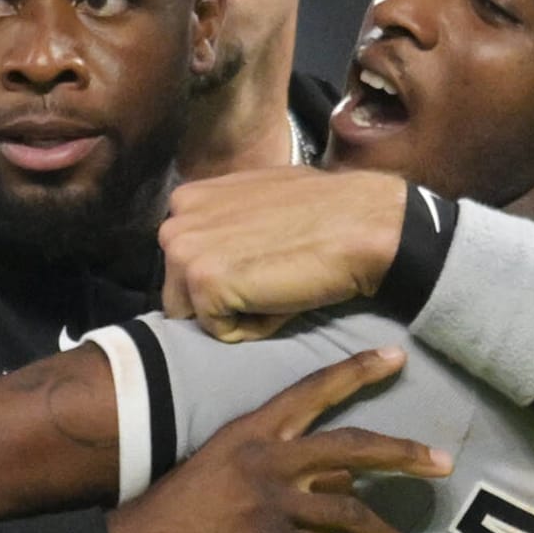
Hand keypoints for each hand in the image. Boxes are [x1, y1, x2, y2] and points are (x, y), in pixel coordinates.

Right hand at [109, 347, 450, 532]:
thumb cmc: (172, 518)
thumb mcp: (222, 476)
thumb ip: (282, 474)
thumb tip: (339, 484)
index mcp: (249, 433)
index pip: (310, 391)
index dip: (356, 372)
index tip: (396, 356)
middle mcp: (264, 459)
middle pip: (351, 446)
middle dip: (403, 453)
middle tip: (443, 463)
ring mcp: (267, 501)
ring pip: (350, 510)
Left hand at [160, 167, 406, 340]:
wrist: (359, 224)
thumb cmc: (322, 212)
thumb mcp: (258, 202)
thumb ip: (225, 222)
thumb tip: (221, 253)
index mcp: (187, 201)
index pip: (182, 265)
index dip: (224, 277)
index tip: (261, 265)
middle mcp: (175, 223)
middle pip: (180, 294)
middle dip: (221, 301)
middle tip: (270, 280)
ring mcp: (185, 252)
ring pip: (197, 315)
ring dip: (237, 314)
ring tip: (276, 287)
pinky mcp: (205, 283)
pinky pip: (221, 331)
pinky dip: (254, 328)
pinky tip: (281, 298)